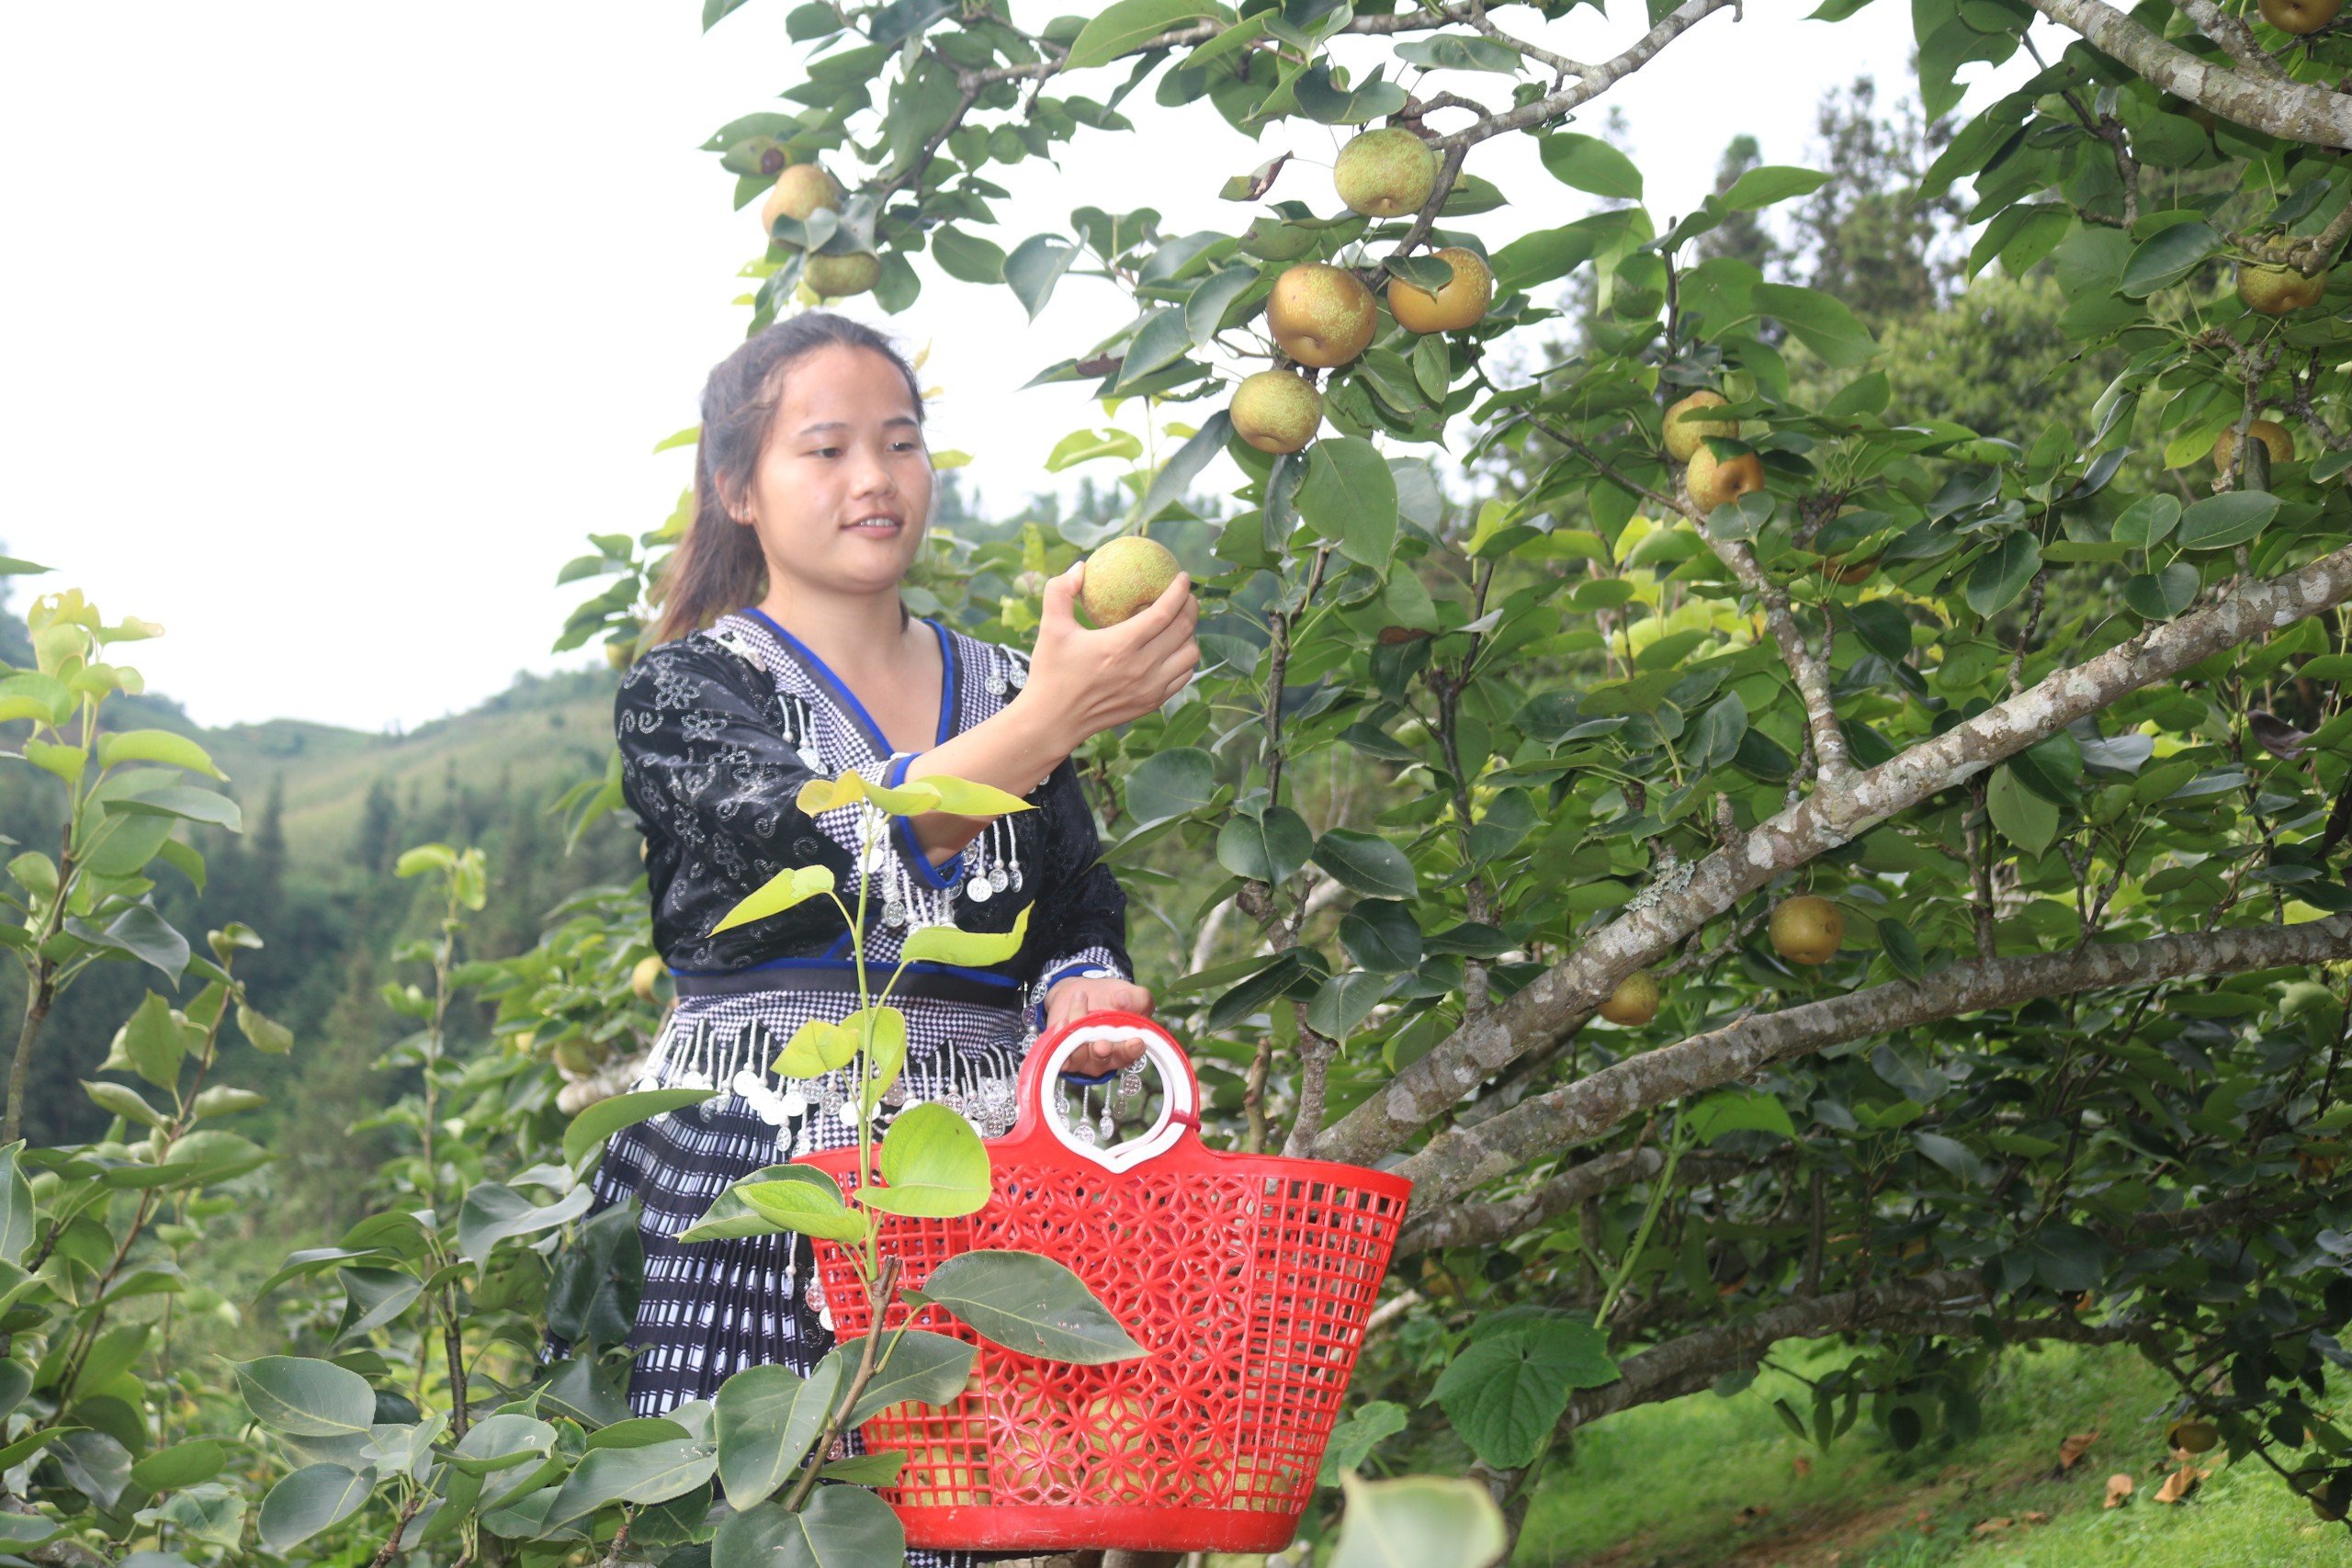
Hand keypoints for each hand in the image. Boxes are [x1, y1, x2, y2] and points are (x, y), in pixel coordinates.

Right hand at [1017, 561, 1198, 751]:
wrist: (1054, 720)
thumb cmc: (1051, 672)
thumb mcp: (1050, 628)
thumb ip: (1060, 591)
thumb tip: (1081, 566)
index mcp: (1120, 645)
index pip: (1164, 612)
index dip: (1180, 591)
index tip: (1183, 577)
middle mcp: (1141, 668)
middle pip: (1184, 630)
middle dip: (1191, 606)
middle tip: (1186, 595)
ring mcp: (1150, 688)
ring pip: (1190, 654)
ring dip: (1190, 634)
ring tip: (1179, 623)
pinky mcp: (1152, 703)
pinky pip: (1183, 676)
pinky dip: (1184, 659)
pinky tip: (1172, 650)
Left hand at [1044, 973, 1154, 1077]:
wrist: (1080, 993)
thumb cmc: (1111, 998)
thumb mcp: (1128, 993)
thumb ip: (1137, 997)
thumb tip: (1124, 1000)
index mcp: (1126, 1046)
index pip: (1131, 1054)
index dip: (1133, 1051)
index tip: (1136, 1041)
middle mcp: (1105, 1058)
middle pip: (1104, 1060)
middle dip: (1103, 1051)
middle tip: (1102, 1044)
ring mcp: (1083, 1059)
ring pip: (1079, 1054)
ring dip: (1078, 1029)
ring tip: (1081, 1000)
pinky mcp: (1063, 1054)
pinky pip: (1060, 1054)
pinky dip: (1060, 1038)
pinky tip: (1062, 1021)